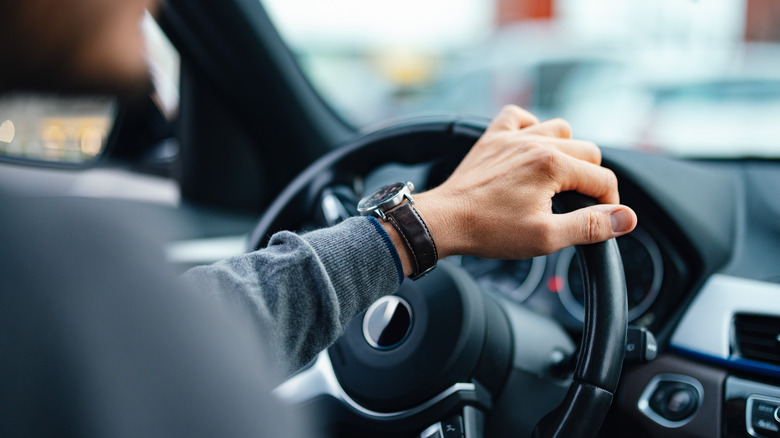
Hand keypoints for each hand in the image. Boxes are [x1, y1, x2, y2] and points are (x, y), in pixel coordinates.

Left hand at [409, 105, 636, 265]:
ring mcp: (512, 137)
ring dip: (567, 151)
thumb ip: (590, 225)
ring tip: (558, 179)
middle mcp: (535, 142)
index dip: (610, 204)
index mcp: (552, 165)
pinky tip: (529, 148)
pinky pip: (518, 116)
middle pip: (587, 151)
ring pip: (559, 129)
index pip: (602, 178)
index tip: (603, 221)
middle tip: (579, 205)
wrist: (444, 221)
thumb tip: (626, 218)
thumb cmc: (490, 230)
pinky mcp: (492, 138)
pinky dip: (530, 127)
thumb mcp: (546, 237)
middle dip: (591, 179)